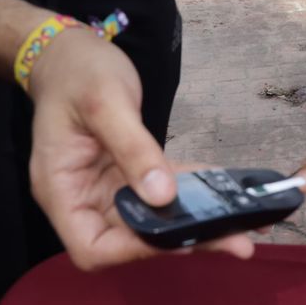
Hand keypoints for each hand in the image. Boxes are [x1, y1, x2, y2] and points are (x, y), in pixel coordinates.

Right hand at [27, 30, 253, 268]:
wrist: (69, 53)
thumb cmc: (76, 72)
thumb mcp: (105, 103)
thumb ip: (133, 148)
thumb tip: (164, 195)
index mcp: (61, 190)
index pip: (92, 248)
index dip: (132, 251)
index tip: (178, 238)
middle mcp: (82, 198)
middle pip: (129, 240)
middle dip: (182, 242)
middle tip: (237, 243)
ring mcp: (106, 189)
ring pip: (153, 220)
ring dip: (196, 225)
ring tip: (244, 228)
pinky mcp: (127, 175)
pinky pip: (163, 191)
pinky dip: (193, 194)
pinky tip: (227, 193)